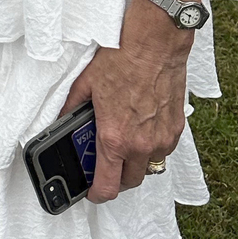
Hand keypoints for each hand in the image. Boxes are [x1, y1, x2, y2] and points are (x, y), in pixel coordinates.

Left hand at [60, 0, 191, 200]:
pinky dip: (153, 146)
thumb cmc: (122, 60)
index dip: (97, 195)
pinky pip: (164, 149)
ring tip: (125, 144)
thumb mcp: (85, 84)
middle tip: (106, 167)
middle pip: (131, 182)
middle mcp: (141, 144)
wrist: (155, 43)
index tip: (92, 192)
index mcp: (115, 138)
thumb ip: (71, 107)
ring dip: (137, 162)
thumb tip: (60, 119)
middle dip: (117, 180)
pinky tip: (142, 128)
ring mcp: (162, 138)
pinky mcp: (176, 128)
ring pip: (150, 166)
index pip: (107, 186)